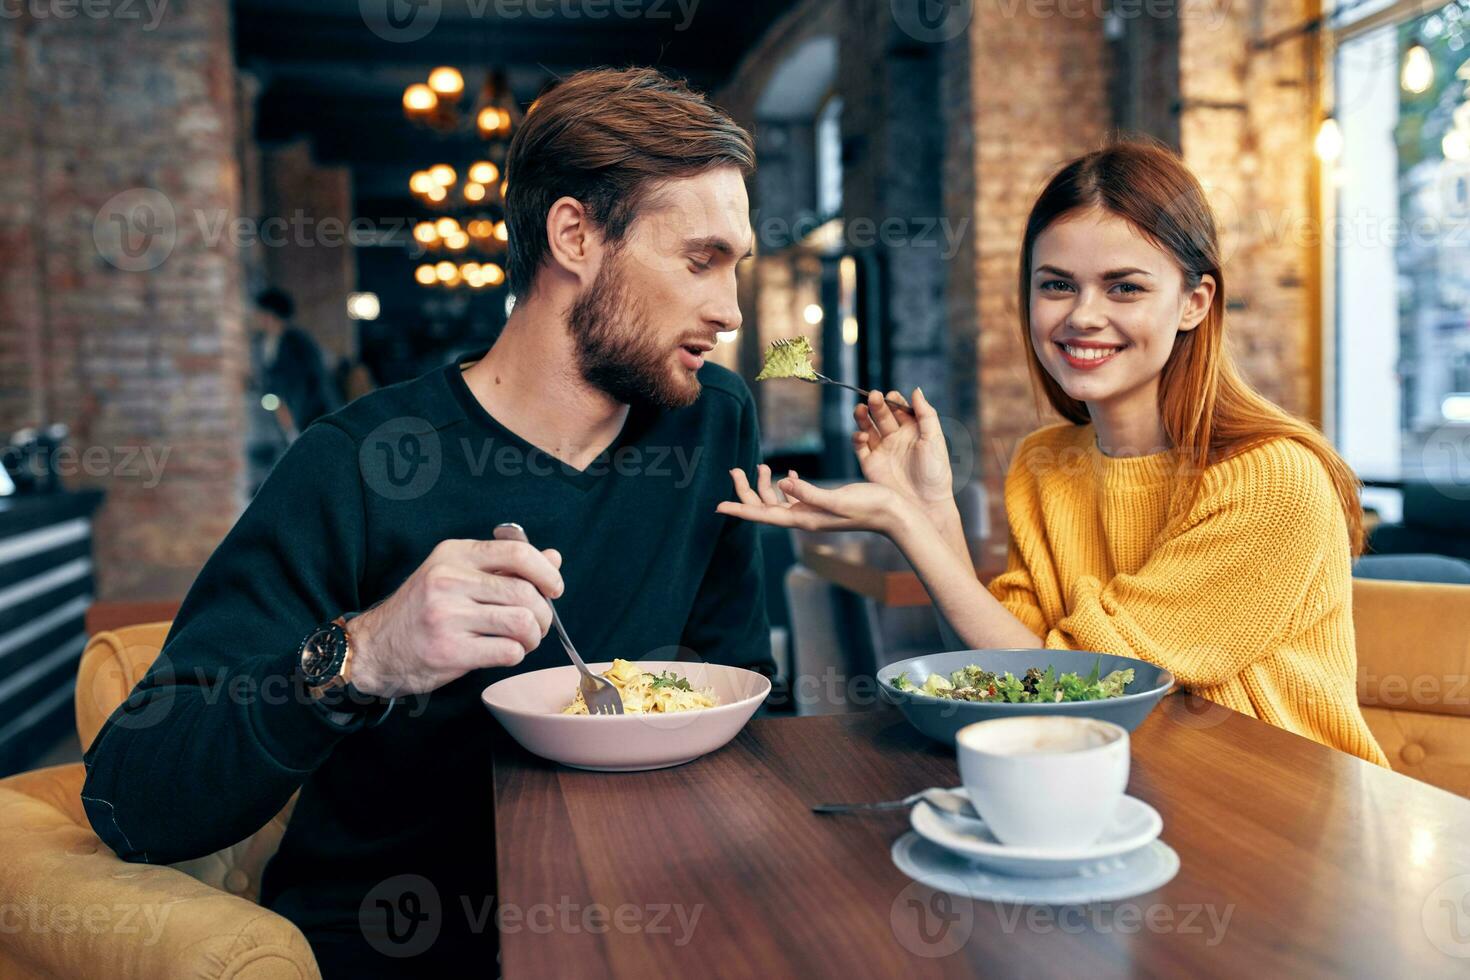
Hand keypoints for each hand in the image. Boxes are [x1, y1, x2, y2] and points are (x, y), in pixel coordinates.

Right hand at [347, 539, 564, 697]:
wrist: (375, 648)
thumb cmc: (422, 611)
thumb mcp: (457, 575)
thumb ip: (504, 566)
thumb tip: (553, 558)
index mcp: (454, 554)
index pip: (517, 553)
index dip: (546, 572)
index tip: (555, 589)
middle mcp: (449, 580)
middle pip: (526, 593)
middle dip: (544, 614)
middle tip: (537, 625)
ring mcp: (447, 616)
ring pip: (522, 623)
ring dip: (532, 637)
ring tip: (521, 640)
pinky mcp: (449, 650)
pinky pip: (508, 651)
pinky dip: (515, 654)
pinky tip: (502, 652)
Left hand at [715, 463, 908, 535]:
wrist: (894, 514)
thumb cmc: (870, 506)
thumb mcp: (838, 498)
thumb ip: (809, 493)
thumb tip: (782, 484)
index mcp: (803, 518)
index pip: (762, 515)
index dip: (739, 509)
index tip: (717, 506)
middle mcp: (803, 517)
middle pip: (764, 507)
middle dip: (746, 489)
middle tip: (733, 469)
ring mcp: (812, 512)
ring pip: (777, 501)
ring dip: (764, 484)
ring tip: (761, 465)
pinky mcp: (822, 505)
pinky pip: (795, 497)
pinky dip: (786, 485)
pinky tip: (789, 473)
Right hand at [853, 387, 953, 516]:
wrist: (925, 504)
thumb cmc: (935, 472)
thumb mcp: (934, 439)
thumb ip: (926, 413)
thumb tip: (915, 390)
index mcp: (913, 430)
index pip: (900, 408)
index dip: (894, 400)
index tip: (891, 395)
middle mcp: (896, 438)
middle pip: (882, 415)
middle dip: (877, 405)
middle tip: (873, 397)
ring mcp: (882, 450)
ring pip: (867, 427)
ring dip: (863, 417)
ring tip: (860, 408)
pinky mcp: (870, 464)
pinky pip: (859, 447)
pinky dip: (857, 438)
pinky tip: (861, 435)